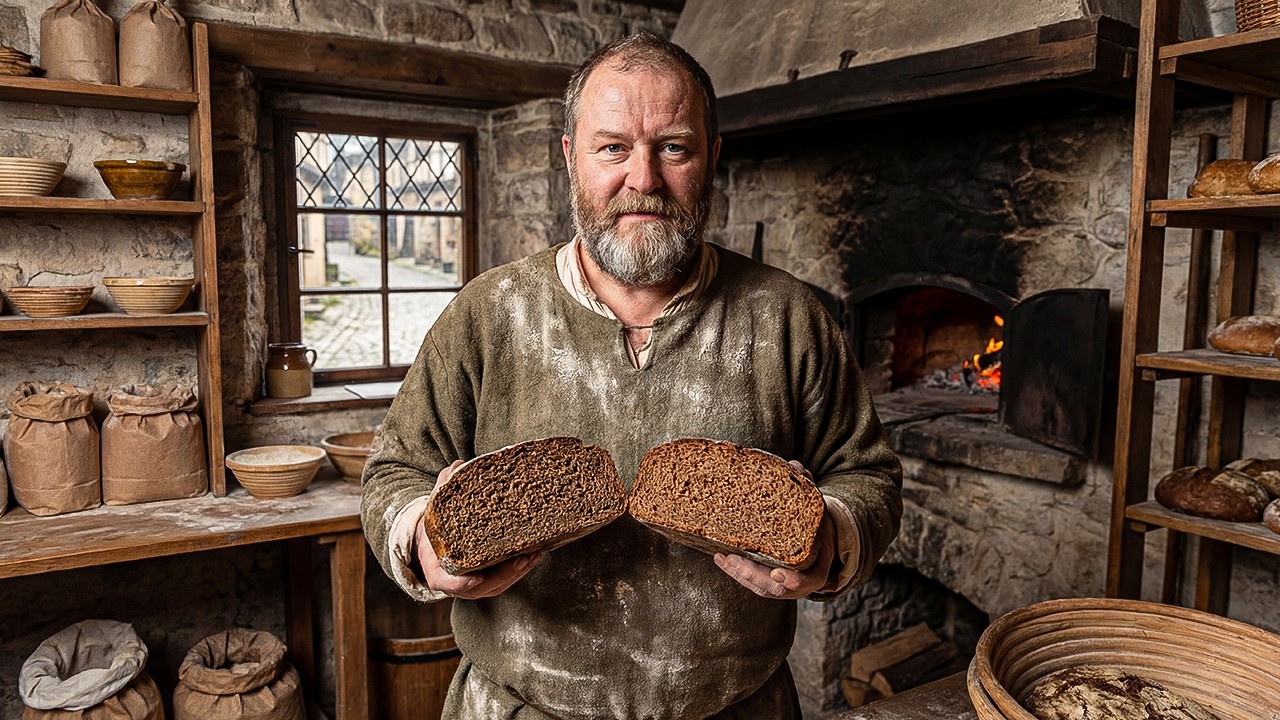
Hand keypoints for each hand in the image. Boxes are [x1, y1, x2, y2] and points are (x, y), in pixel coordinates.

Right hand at [413, 459, 541, 599]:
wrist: (433, 548)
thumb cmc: (434, 532)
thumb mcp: (433, 513)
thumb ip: (442, 491)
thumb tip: (458, 466)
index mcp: (438, 572)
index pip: (449, 583)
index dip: (461, 583)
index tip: (476, 576)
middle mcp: (458, 584)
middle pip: (483, 586)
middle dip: (505, 574)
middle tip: (522, 558)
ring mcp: (475, 586)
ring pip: (498, 585)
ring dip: (519, 572)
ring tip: (535, 554)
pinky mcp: (489, 582)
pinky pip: (506, 581)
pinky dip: (520, 570)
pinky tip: (535, 555)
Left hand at [713, 460, 835, 599]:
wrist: (816, 543)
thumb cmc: (815, 528)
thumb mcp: (817, 511)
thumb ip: (807, 491)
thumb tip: (795, 467)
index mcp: (817, 567)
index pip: (809, 579)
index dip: (794, 580)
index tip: (777, 574)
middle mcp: (799, 582)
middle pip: (776, 587)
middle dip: (753, 574)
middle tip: (735, 560)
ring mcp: (782, 586)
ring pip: (759, 586)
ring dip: (738, 573)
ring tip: (722, 557)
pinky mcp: (766, 583)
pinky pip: (750, 582)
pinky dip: (734, 572)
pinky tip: (720, 558)